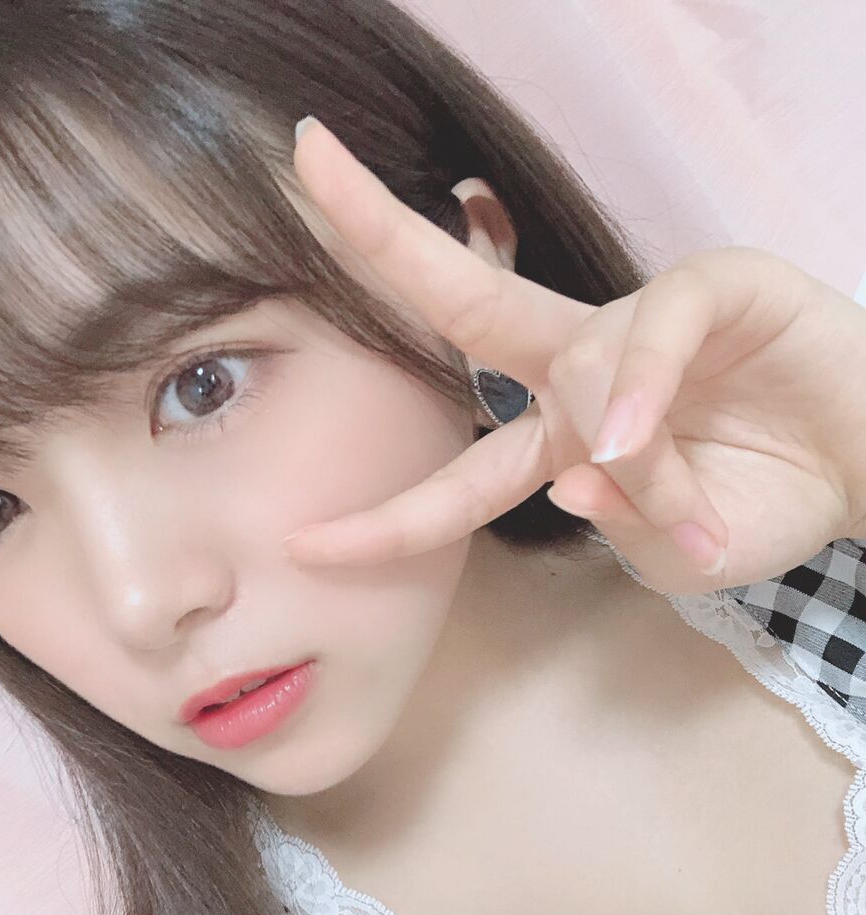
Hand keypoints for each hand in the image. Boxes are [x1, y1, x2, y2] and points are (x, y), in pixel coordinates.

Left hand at [284, 117, 865, 594]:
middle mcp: (582, 366)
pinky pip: (659, 324)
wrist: (864, 471)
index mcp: (560, 436)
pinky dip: (642, 382)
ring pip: (580, 359)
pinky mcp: (715, 289)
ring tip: (678, 498)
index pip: (457, 475)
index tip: (306, 541)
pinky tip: (641, 430)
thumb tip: (577, 473)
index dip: (387, 516)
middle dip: (387, 235)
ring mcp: (644, 321)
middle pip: (466, 301)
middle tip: (307, 161)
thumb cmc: (762, 504)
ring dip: (619, 441)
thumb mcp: (684, 551)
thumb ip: (629, 522)